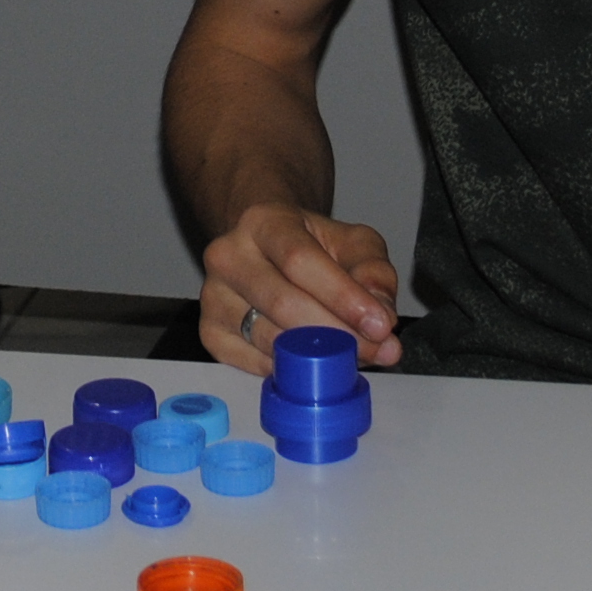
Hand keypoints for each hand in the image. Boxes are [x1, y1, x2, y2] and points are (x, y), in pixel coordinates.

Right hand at [197, 204, 400, 374]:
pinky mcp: (209, 329)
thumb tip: (381, 316)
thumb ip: (373, 272)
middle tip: (377, 350)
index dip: (342, 296)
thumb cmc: (310, 245)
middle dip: (337, 333)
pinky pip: (251, 361)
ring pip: (268, 337)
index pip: (299, 260)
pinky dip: (288, 368)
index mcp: (263, 221)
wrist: (266, 246)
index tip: (380, 324)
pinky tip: (313, 362)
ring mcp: (213, 294)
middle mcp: (228, 254)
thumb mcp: (352, 243)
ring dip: (317, 356)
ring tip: (354, 357)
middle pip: (282, 302)